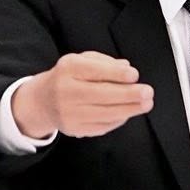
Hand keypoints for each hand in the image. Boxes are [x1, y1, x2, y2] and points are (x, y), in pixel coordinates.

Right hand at [12, 52, 155, 139]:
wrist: (43, 101)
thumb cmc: (68, 77)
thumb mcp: (81, 61)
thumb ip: (104, 62)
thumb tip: (126, 68)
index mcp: (68, 69)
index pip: (93, 71)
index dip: (116, 73)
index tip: (134, 75)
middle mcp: (65, 91)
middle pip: (100, 94)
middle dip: (128, 94)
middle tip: (147, 92)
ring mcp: (69, 113)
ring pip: (104, 113)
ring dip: (129, 109)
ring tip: (145, 104)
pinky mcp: (75, 129)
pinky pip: (102, 126)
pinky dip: (118, 119)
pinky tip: (128, 113)